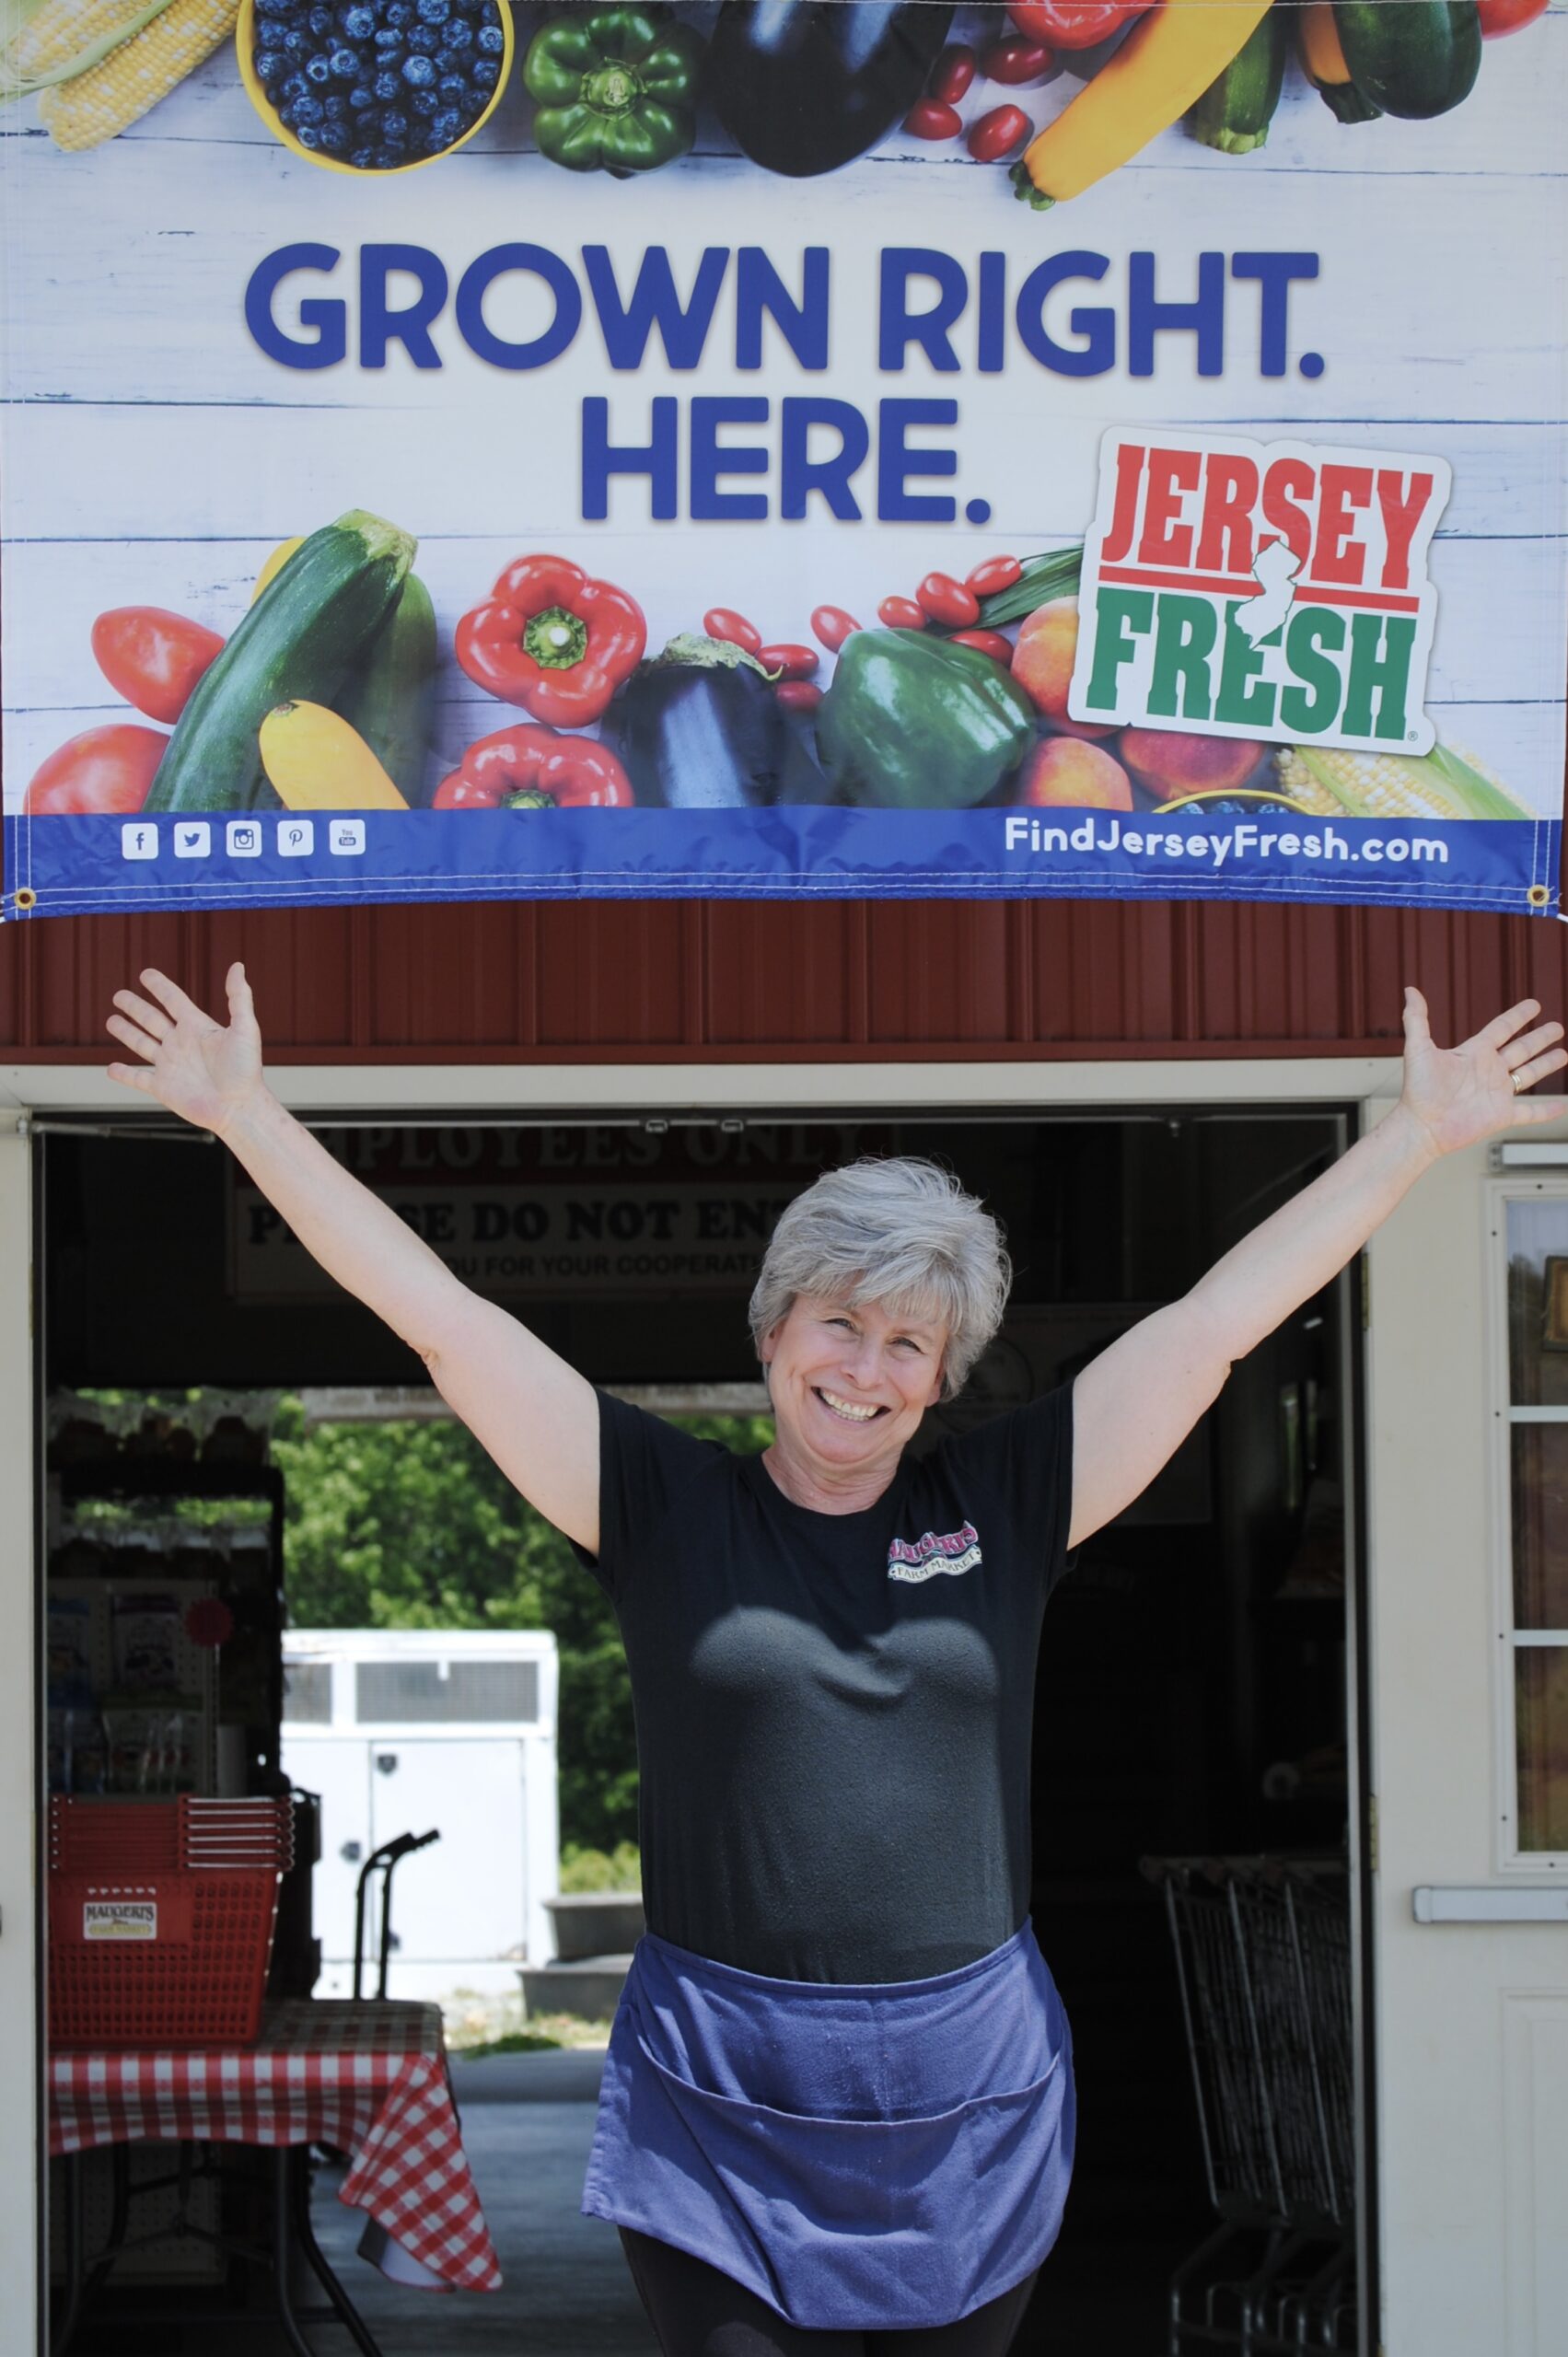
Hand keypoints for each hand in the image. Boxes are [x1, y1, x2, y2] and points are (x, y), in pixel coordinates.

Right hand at [105, 964, 266, 1135]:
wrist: (238, 1107)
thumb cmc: (245, 1070)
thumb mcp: (245, 1028)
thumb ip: (239, 997)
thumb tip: (238, 966)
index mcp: (197, 1027)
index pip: (173, 1000)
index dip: (159, 987)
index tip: (146, 974)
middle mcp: (181, 1044)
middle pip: (152, 1020)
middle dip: (134, 1007)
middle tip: (118, 995)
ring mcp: (170, 1066)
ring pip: (141, 1044)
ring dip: (126, 1032)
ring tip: (111, 1021)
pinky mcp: (163, 1088)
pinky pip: (138, 1078)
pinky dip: (124, 1074)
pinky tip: (112, 1068)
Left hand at [1399, 986, 1566, 1158]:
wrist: (1422, 1126)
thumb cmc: (1417, 1090)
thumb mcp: (1418, 1049)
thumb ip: (1417, 1019)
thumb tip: (1410, 990)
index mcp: (1474, 1053)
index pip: (1502, 1029)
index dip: (1518, 1016)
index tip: (1534, 1005)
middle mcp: (1488, 1071)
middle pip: (1521, 1049)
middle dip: (1540, 1038)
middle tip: (1557, 1027)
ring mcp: (1497, 1093)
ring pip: (1529, 1075)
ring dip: (1547, 1065)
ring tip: (1564, 1055)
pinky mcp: (1501, 1115)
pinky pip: (1531, 1112)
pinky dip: (1547, 1111)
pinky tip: (1562, 1106)